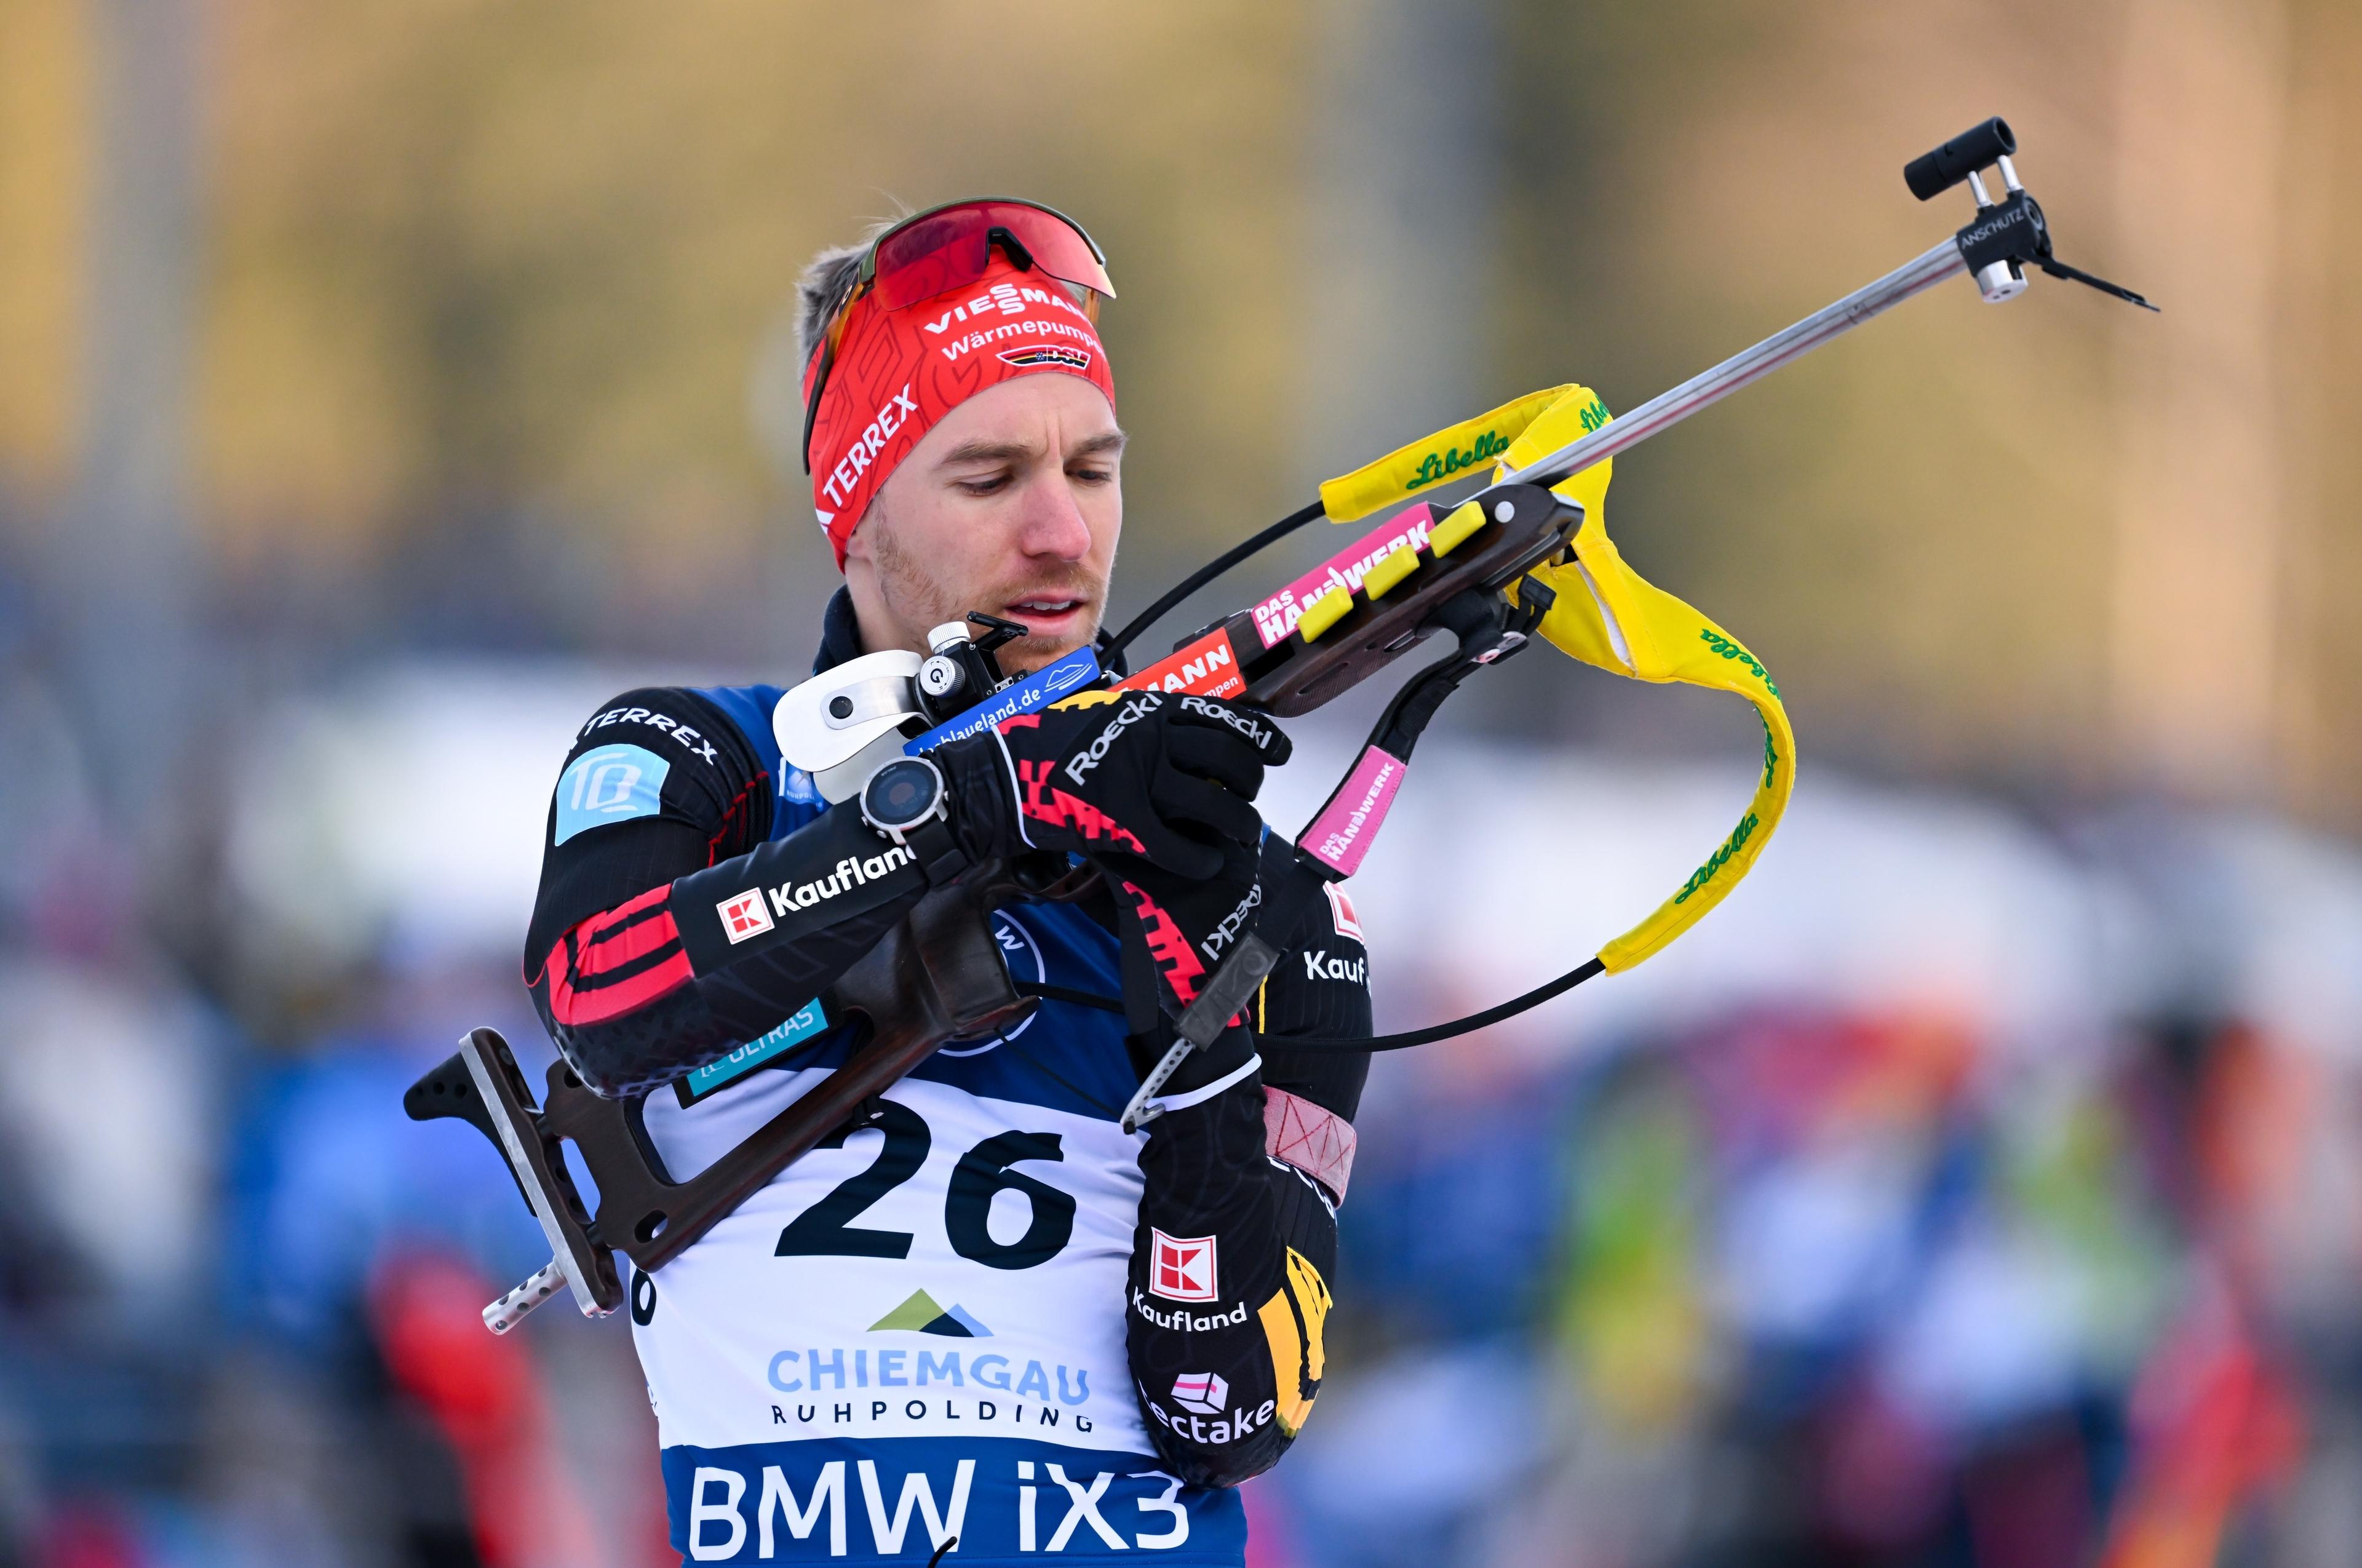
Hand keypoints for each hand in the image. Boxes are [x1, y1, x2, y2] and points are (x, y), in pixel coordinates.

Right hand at [936, 689, 1289, 878]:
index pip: (1222, 718)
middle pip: (1228, 760)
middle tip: (1248, 798)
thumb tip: (1180, 732)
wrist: (1001, 775)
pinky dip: (1201, 859)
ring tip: (1240, 833)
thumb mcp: (1100, 711)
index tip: (1278, 752)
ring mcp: (1139, 780)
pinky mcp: (1123, 822)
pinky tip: (1207, 863)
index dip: (1259, 737)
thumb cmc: (1045, 744)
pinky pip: (1179, 846)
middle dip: (1250, 783)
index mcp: (1148, 709)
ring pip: (1213, 804)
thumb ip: (1143, 720)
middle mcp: (1151, 739)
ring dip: (1237, 823)